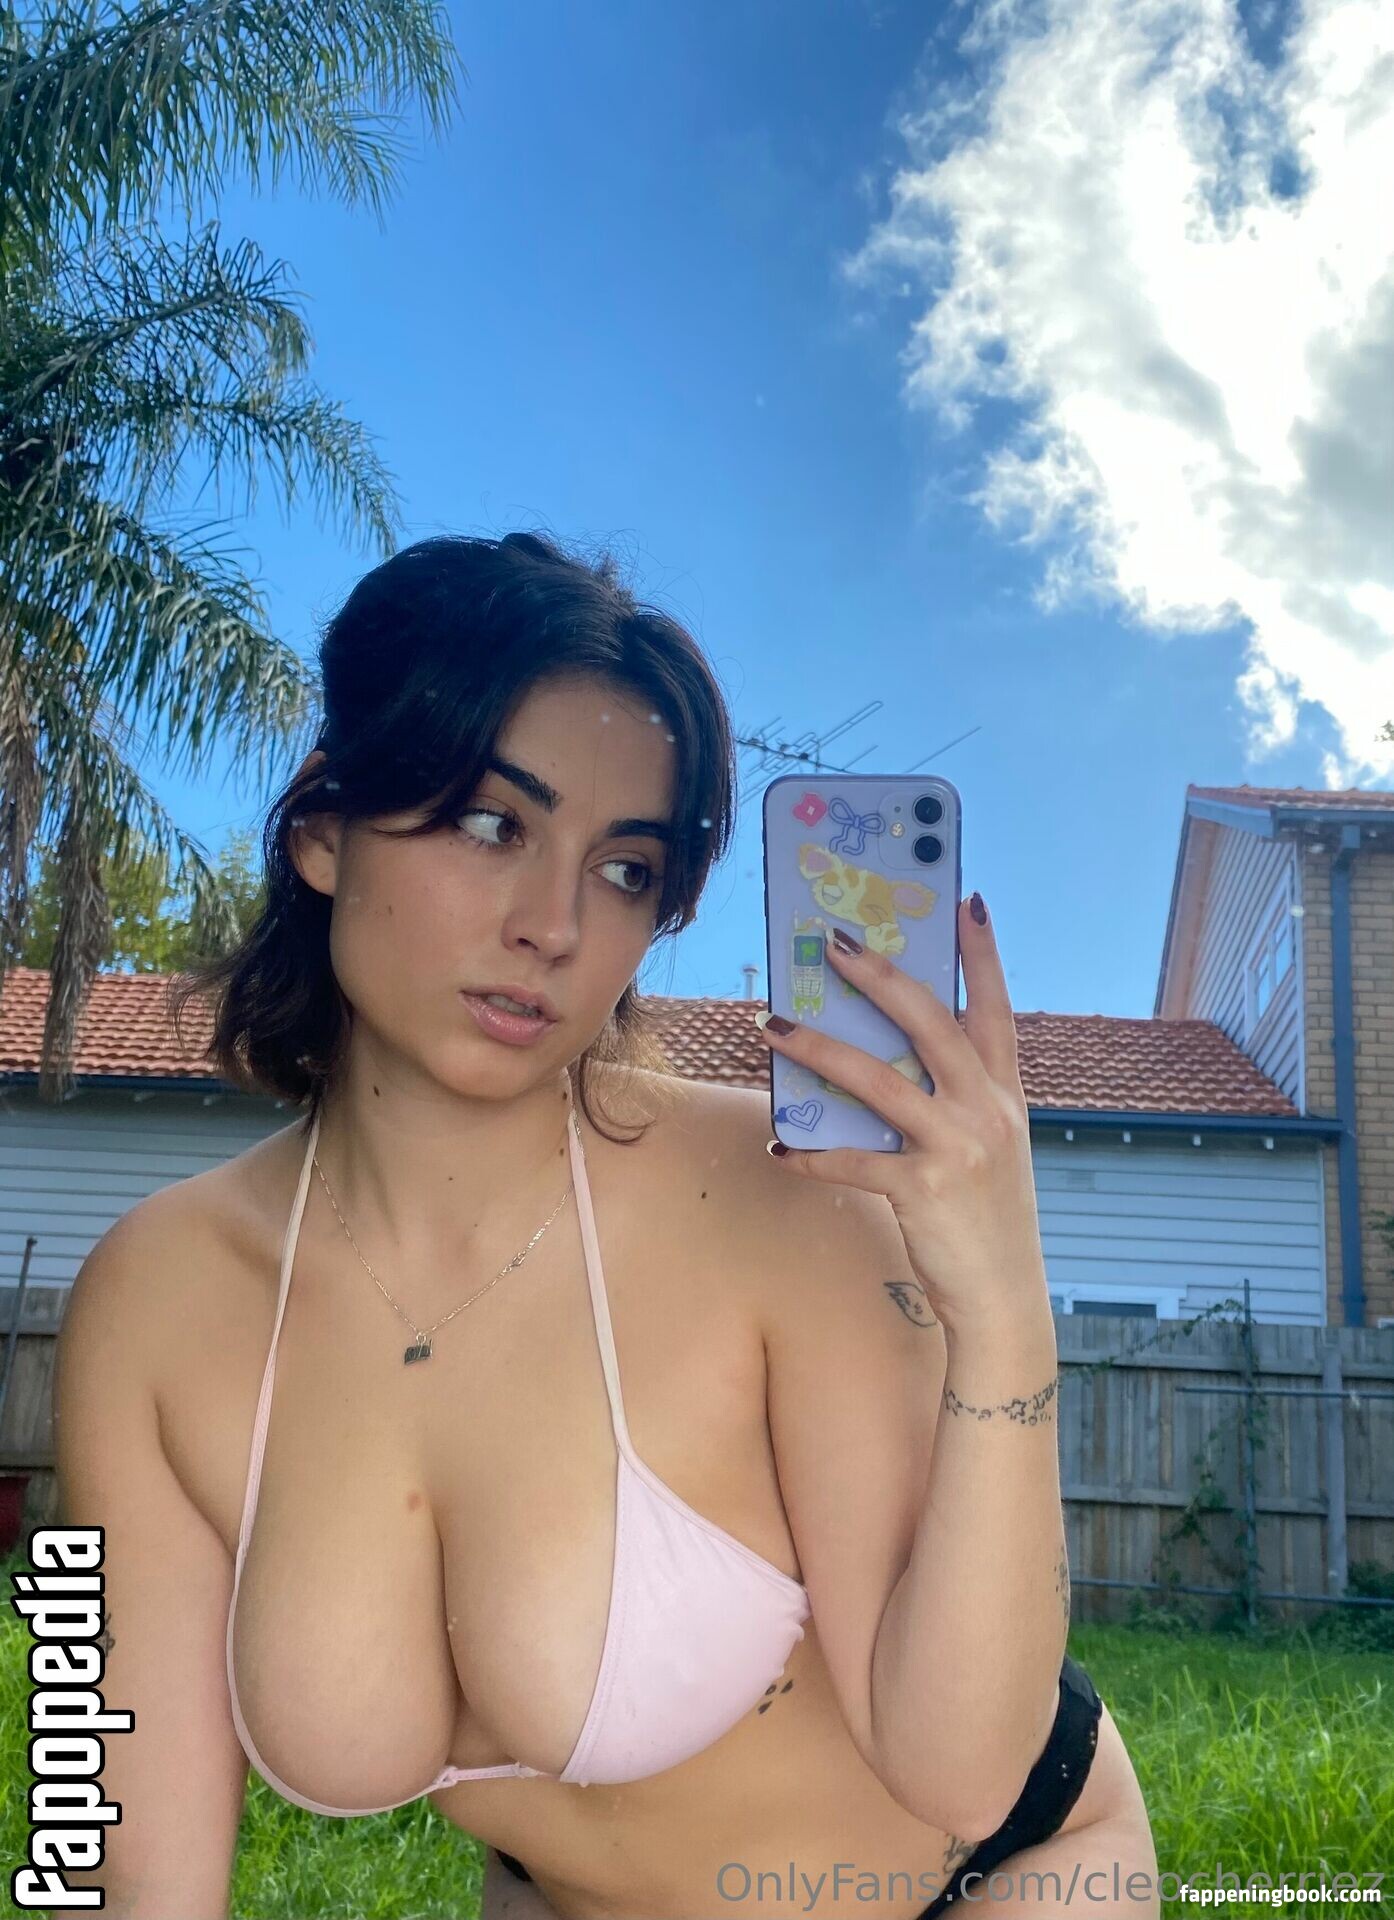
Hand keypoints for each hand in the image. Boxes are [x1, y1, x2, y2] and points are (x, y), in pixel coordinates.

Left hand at [756, 894, 1048, 1333]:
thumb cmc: (984, 1220)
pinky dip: (810, 1155)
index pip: (996, 1008)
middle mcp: (987, 1110)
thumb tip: (880, 1063)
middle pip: (930, 1023)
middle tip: (833, 942)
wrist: (1003, 1300)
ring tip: (770, 1026)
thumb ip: (949, 1103)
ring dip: (817, 1048)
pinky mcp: (924, 1190)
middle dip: (880, 975)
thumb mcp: (986, 1149)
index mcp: (1005, 1095)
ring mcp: (958, 1147)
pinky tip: (778, 1151)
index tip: (968, 900)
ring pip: (878, 1081)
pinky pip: (853, 1160)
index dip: (983, 954)